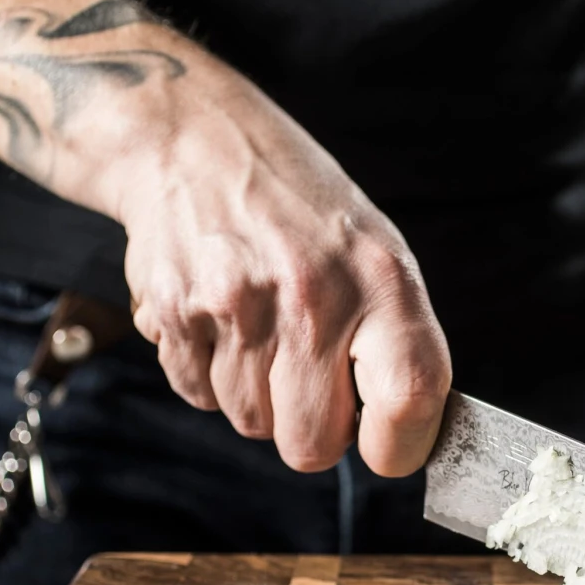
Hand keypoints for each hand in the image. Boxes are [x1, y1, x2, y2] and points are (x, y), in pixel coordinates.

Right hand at [110, 73, 450, 475]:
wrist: (195, 139)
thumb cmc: (301, 210)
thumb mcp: (378, 254)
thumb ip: (398, 343)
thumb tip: (408, 435)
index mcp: (381, 280)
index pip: (411, 397)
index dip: (399, 445)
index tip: (385, 444)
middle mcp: (312, 294)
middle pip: (311, 444)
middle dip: (311, 428)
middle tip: (311, 377)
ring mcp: (236, 304)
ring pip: (250, 423)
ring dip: (257, 394)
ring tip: (260, 326)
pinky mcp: (174, 311)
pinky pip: (198, 395)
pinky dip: (208, 372)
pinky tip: (219, 319)